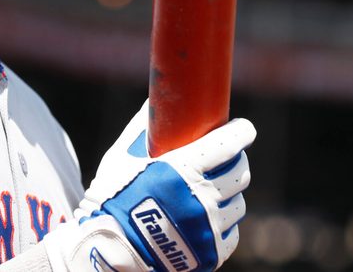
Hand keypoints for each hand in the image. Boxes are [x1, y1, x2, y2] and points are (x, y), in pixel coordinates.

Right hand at [44, 102, 254, 271]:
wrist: (108, 250)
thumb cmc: (112, 198)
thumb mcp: (122, 158)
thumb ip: (141, 130)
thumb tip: (154, 101)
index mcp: (183, 169)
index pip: (228, 144)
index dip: (242, 132)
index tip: (244, 128)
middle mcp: (202, 198)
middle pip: (240, 172)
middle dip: (238, 160)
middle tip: (229, 157)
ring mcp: (209, 227)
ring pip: (238, 203)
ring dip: (230, 193)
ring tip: (216, 190)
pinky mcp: (212, 252)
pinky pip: (231, 232)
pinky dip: (224, 223)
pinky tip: (212, 217)